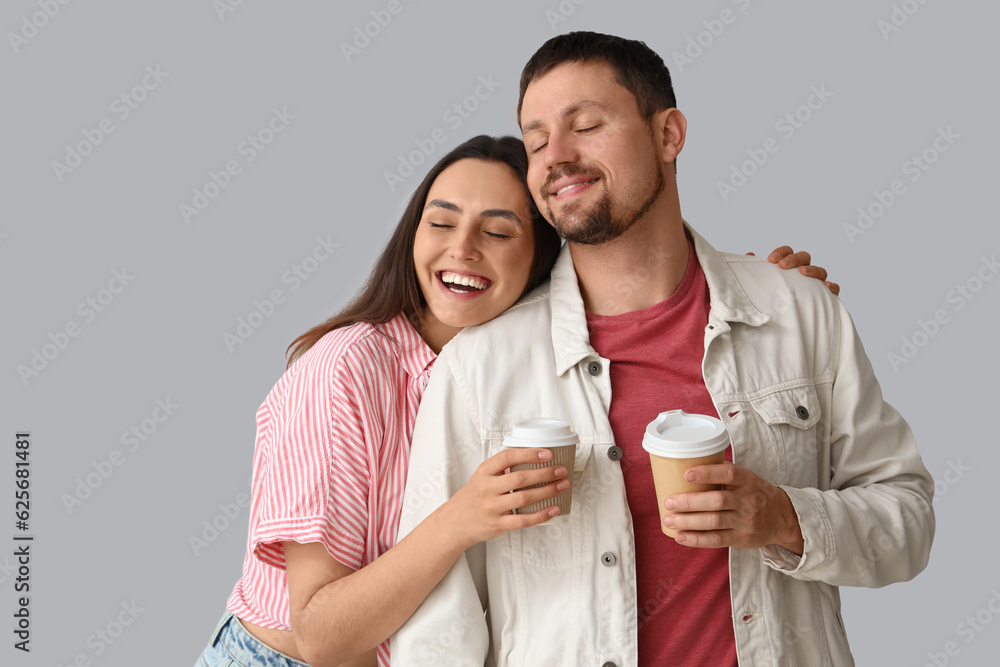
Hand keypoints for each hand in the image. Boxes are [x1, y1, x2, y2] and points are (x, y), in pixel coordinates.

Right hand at [440, 448, 569, 548]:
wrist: (454, 522)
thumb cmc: (474, 496)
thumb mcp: (481, 476)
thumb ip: (502, 468)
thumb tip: (533, 456)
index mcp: (484, 472)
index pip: (507, 457)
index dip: (529, 454)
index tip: (548, 453)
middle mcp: (487, 488)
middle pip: (520, 478)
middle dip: (545, 473)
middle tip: (562, 470)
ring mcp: (492, 508)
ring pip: (524, 498)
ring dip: (547, 491)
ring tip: (563, 485)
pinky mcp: (498, 525)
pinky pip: (523, 520)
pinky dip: (541, 515)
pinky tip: (554, 508)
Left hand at [662, 462, 803, 552]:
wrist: (781, 517)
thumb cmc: (753, 493)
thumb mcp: (746, 478)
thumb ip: (723, 473)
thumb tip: (685, 467)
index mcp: (747, 480)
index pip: (728, 474)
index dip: (707, 473)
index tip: (686, 474)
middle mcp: (748, 500)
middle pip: (717, 501)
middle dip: (690, 502)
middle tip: (669, 502)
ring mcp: (745, 520)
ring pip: (714, 521)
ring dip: (688, 522)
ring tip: (669, 520)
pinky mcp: (742, 538)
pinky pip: (717, 539)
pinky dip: (697, 539)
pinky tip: (680, 537)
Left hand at [748, 246, 840, 295]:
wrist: (776, 328)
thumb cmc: (767, 303)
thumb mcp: (757, 288)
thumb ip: (754, 271)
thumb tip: (749, 255)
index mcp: (788, 267)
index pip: (788, 252)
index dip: (782, 252)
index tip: (771, 259)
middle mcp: (802, 273)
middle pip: (805, 257)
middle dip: (794, 258)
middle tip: (782, 266)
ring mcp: (814, 284)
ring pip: (820, 271)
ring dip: (812, 269)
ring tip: (802, 272)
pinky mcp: (824, 298)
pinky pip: (833, 290)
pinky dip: (832, 286)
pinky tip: (827, 286)